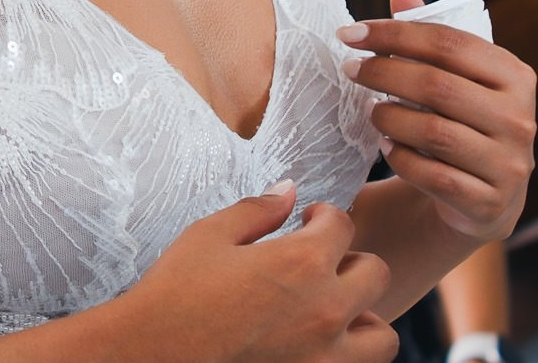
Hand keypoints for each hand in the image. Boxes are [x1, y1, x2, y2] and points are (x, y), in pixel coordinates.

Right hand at [121, 182, 396, 361]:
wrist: (155, 351)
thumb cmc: (176, 291)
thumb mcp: (209, 235)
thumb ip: (257, 211)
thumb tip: (288, 191)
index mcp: (301, 261)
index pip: (342, 225)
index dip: (323, 216)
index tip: (307, 221)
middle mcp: (326, 307)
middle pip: (373, 271)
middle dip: (349, 258)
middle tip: (318, 262)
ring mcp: (327, 352)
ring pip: (381, 331)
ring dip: (362, 313)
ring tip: (330, 307)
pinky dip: (351, 352)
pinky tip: (321, 340)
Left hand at [340, 0, 536, 241]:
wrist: (481, 195)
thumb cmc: (459, 119)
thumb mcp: (452, 75)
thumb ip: (429, 32)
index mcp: (514, 75)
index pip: (448, 42)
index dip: (393, 33)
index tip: (348, 33)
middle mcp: (520, 119)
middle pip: (437, 85)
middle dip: (382, 73)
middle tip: (350, 70)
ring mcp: (510, 164)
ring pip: (433, 132)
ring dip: (388, 118)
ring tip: (371, 112)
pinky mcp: (489, 203)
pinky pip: (432, 175)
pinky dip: (400, 158)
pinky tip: (387, 147)